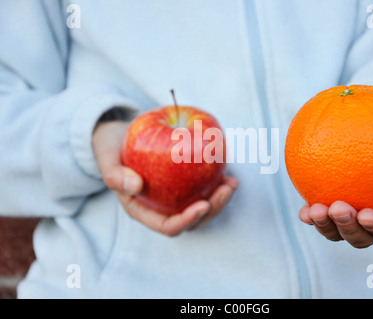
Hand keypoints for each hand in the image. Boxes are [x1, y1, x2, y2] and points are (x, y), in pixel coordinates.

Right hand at [92, 120, 238, 236]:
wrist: (118, 135)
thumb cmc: (111, 149)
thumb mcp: (106, 158)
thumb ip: (114, 175)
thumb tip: (134, 186)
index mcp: (143, 210)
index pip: (168, 226)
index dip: (187, 220)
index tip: (203, 205)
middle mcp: (161, 207)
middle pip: (191, 220)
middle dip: (212, 209)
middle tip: (226, 190)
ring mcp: (174, 196)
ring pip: (202, 206)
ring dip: (220, 198)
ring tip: (232, 182)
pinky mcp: (184, 182)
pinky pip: (203, 187)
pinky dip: (217, 182)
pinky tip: (228, 170)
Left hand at [298, 139, 372, 247]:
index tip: (366, 215)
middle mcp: (371, 223)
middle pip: (360, 238)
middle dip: (347, 228)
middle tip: (337, 208)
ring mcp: (348, 219)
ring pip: (335, 233)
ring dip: (324, 226)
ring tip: (314, 209)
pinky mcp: (328, 210)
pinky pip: (318, 219)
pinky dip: (310, 218)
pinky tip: (303, 211)